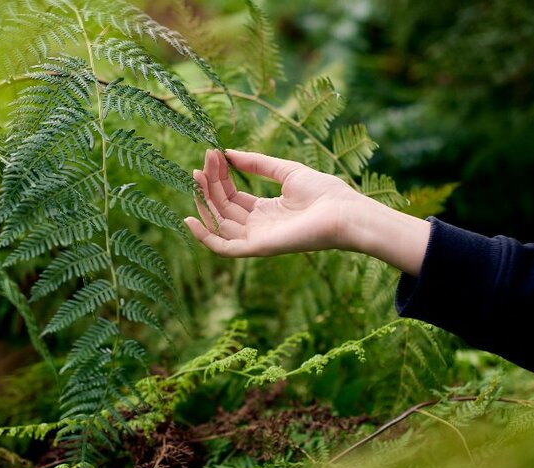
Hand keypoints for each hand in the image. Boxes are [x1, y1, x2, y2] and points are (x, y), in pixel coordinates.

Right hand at [184, 149, 430, 275]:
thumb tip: (228, 153)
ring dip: (204, 201)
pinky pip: (223, 248)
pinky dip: (204, 237)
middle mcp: (257, 226)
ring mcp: (256, 238)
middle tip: (200, 163)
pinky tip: (190, 218)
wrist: (343, 212)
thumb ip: (257, 163)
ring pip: (218, 224)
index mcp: (265, 210)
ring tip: (197, 176)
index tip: (211, 154)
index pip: (232, 196)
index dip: (219, 177)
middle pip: (222, 207)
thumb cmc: (324, 192)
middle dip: (209, 185)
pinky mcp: (257, 248)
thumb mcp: (286, 171)